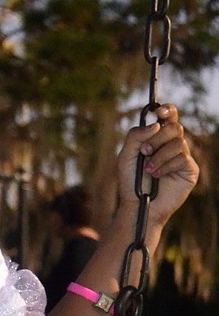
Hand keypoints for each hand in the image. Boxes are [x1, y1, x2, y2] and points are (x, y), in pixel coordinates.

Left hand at [115, 105, 198, 227]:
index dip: (167, 110)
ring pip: (178, 143)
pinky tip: (157, 175)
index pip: (169, 117)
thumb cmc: (131, 182)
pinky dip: (166, 166)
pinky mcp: (190, 170)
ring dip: (159, 155)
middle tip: (145, 151)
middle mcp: (173, 144)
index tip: (159, 111)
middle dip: (157, 138)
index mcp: (159, 138)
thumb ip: (135, 136)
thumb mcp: (126, 156)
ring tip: (148, 169)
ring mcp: (183, 157)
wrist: (138, 205)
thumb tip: (156, 124)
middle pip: (174, 127)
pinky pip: (182, 158)